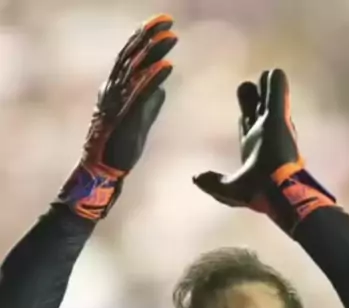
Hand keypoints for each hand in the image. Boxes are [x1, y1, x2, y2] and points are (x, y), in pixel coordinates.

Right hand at [58, 14, 176, 220]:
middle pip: (132, 57)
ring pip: (135, 71)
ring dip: (154, 53)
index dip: (144, 38)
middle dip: (149, 37)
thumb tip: (163, 88)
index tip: (161, 23)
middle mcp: (113, 91)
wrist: (103, 171)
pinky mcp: (125, 119)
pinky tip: (167, 67)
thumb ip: (150, 103)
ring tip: (171, 37)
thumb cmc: (119, 148)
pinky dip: (153, 79)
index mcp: (114, 90)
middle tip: (167, 20)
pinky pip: (140, 95)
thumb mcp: (138, 120)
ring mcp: (118, 104)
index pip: (129, 57)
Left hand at [193, 68, 335, 233]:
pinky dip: (277, 84)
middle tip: (248, 86)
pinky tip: (276, 71)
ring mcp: (273, 127)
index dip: (246, 120)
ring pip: (268, 102)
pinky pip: (277, 96)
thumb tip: (196, 178)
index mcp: (252, 153)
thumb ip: (213, 183)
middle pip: (257, 113)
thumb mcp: (228, 190)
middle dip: (253, 100)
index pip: (248, 131)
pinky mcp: (278, 119)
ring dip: (267, 89)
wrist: (275, 190)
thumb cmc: (255, 192)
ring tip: (267, 74)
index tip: (243, 114)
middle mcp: (264, 138)